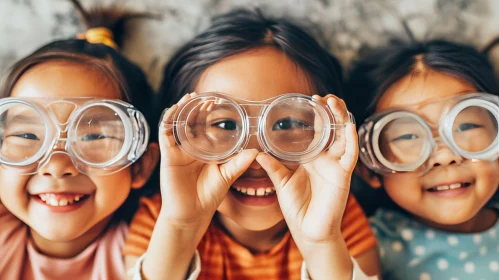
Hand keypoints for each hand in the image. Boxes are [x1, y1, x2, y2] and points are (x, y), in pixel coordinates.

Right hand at [159, 93, 257, 228]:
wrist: (192, 213)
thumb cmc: (209, 196)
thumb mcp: (227, 176)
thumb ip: (239, 163)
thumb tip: (256, 151)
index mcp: (204, 151)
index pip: (206, 128)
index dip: (210, 115)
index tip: (218, 102)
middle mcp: (191, 149)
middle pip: (191, 123)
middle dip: (197, 108)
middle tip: (205, 96)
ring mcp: (178, 151)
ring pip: (177, 125)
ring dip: (182, 110)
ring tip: (189, 97)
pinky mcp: (168, 156)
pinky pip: (165, 134)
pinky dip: (168, 121)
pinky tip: (173, 110)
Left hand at [256, 94, 357, 243]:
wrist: (308, 230)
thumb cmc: (296, 206)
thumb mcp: (282, 182)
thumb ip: (273, 167)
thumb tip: (256, 152)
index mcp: (312, 157)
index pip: (317, 129)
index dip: (317, 113)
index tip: (311, 98)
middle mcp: (326, 157)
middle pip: (333, 127)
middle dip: (331, 110)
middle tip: (324, 96)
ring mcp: (336, 165)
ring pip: (344, 135)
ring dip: (341, 118)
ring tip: (335, 102)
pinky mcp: (343, 175)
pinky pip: (350, 154)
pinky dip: (351, 139)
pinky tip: (348, 124)